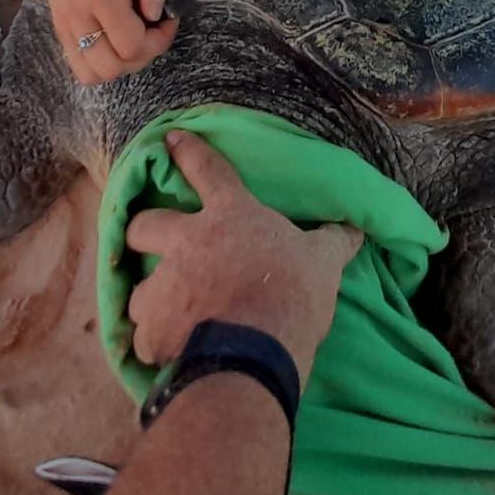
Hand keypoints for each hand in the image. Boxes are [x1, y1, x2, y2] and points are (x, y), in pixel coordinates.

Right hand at [38, 0, 178, 83]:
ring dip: (121, 64)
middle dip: (142, 56)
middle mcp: (78, 16)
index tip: (168, 20)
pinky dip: (101, 65)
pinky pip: (80, 68)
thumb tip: (156, 13)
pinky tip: (114, 42)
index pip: (131, 45)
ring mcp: (65, 26)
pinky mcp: (60, 30)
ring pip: (95, 74)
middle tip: (152, 30)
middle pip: (113, 67)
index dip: (159, 41)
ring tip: (133, 38)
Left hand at [127, 130, 363, 386]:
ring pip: (140, 289)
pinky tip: (168, 355)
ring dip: (152, 301)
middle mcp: (186, 244)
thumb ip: (332, 242)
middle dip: (141, 230)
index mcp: (229, 217)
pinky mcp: (151, 330)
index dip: (189, 152)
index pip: (208, 170)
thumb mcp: (322, 264)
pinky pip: (144, 337)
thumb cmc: (290, 296)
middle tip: (145, 241)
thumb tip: (355, 227)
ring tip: (168, 318)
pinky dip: (154, 344)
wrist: (253, 352)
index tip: (171, 139)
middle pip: (145, 224)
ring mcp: (163, 287)